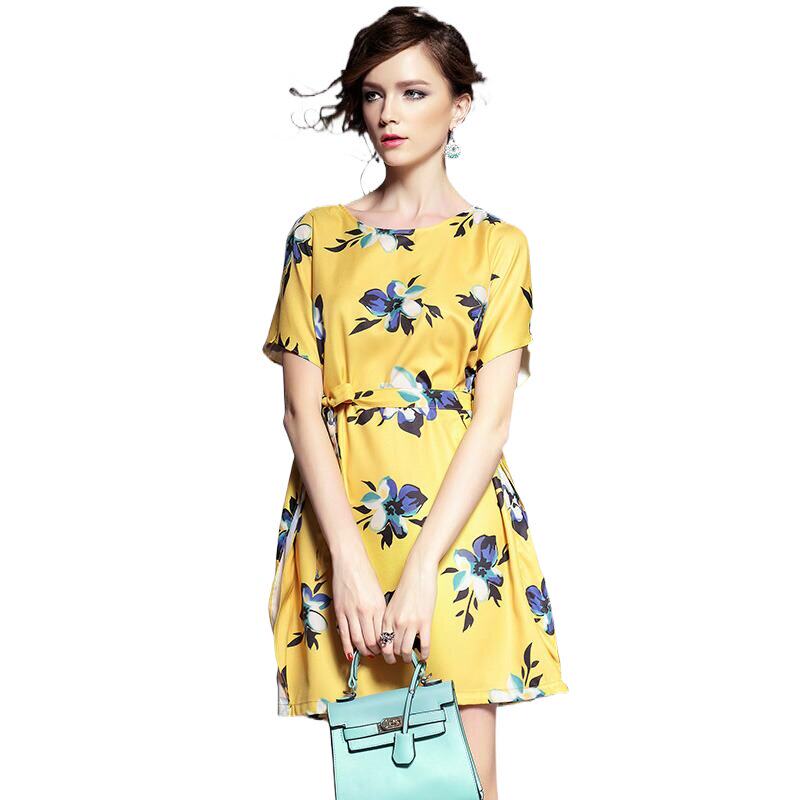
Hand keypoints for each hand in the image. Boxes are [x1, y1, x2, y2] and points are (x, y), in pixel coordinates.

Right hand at [331, 543, 385, 660]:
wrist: (349, 560)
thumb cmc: (365, 574)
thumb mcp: (378, 592)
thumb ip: (379, 611)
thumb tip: (380, 629)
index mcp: (379, 606)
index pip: (383, 634)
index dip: (384, 645)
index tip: (385, 649)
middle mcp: (366, 611)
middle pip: (371, 641)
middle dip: (374, 651)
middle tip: (376, 654)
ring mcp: (351, 612)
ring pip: (357, 640)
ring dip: (362, 651)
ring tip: (365, 654)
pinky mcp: (340, 611)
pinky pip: (344, 634)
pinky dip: (347, 647)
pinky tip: (350, 654)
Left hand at [380, 549, 437, 663]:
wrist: (418, 572)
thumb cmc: (407, 585)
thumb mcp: (393, 604)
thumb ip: (390, 619)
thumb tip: (392, 635)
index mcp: (386, 617)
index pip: (382, 643)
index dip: (384, 653)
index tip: (389, 657)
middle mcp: (396, 622)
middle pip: (393, 650)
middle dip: (396, 658)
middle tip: (400, 659)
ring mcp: (411, 623)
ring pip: (406, 651)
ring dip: (408, 658)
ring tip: (411, 658)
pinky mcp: (425, 622)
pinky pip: (424, 646)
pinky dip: (423, 655)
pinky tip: (424, 656)